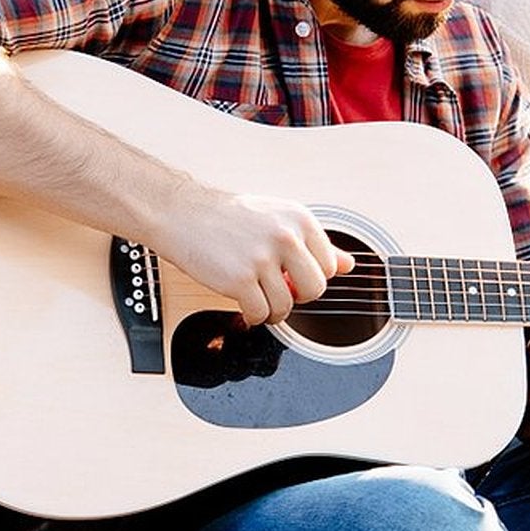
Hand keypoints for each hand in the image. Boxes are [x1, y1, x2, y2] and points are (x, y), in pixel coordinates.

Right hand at [153, 186, 354, 325]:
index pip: (329, 266)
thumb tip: (348, 264)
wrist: (181, 213)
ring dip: (272, 310)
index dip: (310, 276)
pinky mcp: (240, 279)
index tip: (292, 276)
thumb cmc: (227, 217)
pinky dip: (252, 316)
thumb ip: (313, 242)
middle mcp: (285, 236)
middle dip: (298, 297)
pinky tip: (243, 304)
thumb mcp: (277, 218)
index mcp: (299, 219)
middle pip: (315, 289)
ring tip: (257, 297)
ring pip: (287, 306)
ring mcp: (263, 258)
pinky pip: (260, 314)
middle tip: (277, 290)